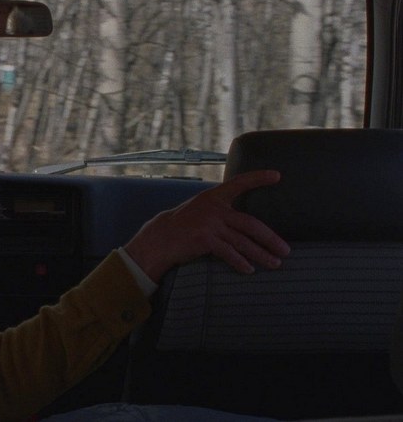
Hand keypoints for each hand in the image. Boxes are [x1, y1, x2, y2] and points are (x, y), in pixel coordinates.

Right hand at [124, 170, 289, 282]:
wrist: (160, 238)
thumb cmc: (184, 225)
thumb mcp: (201, 209)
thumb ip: (221, 211)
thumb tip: (247, 223)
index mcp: (214, 196)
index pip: (239, 183)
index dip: (258, 178)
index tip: (277, 175)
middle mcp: (213, 208)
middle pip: (250, 224)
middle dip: (270, 239)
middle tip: (285, 251)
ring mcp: (208, 224)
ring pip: (242, 242)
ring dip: (261, 255)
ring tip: (274, 264)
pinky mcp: (203, 239)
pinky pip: (228, 252)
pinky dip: (240, 262)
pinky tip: (249, 269)